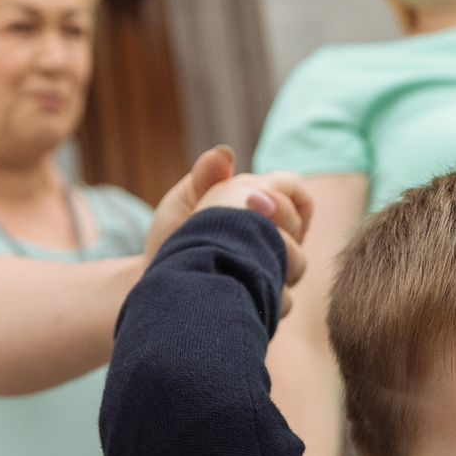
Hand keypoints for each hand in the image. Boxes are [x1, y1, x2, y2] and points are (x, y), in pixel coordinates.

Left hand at [145, 147, 312, 303]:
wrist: (156, 280)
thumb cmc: (172, 237)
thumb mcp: (183, 202)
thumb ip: (204, 178)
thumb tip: (223, 153)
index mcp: (259, 208)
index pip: (297, 193)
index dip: (288, 196)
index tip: (257, 201)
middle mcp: (272, 239)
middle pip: (299, 228)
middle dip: (277, 222)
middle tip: (247, 219)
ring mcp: (271, 272)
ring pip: (297, 264)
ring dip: (272, 256)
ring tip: (238, 256)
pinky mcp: (265, 302)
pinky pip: (283, 299)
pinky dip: (262, 290)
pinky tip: (235, 286)